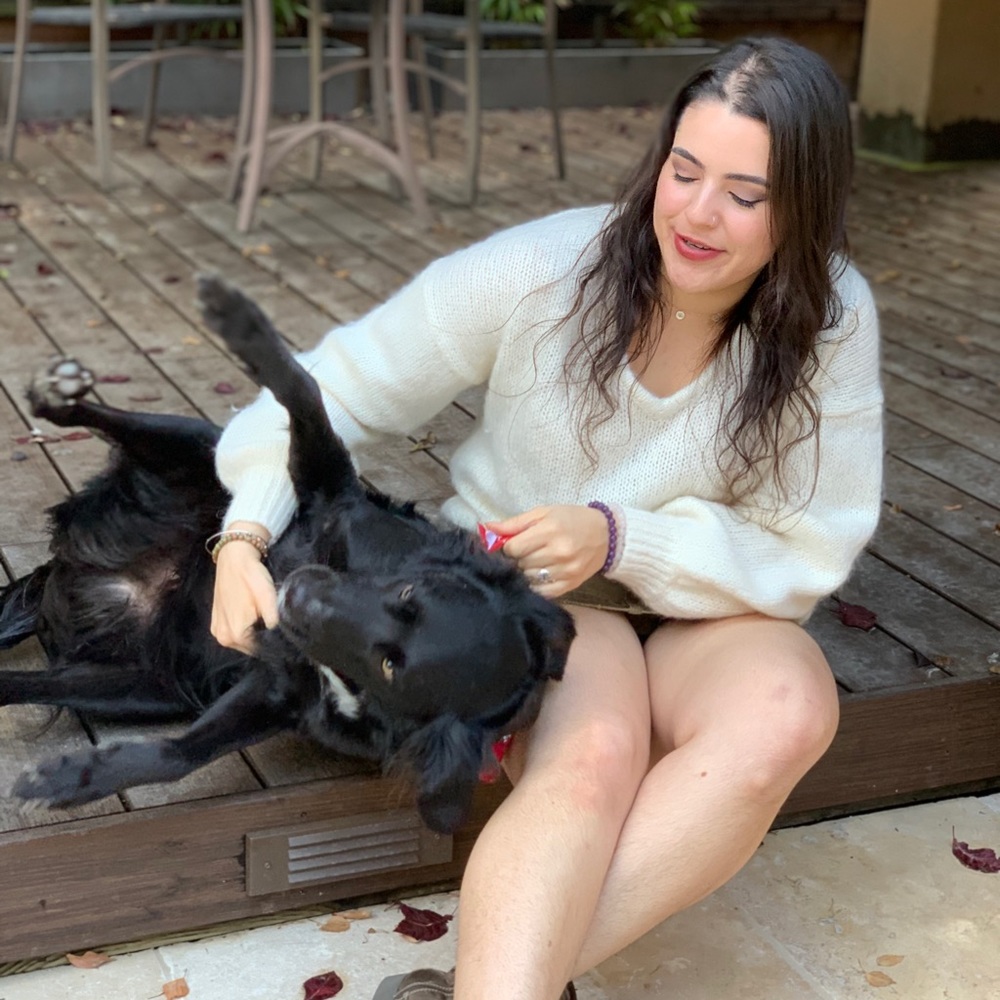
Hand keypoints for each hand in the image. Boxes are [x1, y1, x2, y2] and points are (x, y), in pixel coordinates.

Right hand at [210, 521, 277, 653]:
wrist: (233, 559)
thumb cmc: (252, 577)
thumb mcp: (269, 598)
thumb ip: (275, 622)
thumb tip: (282, 638)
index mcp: (236, 634)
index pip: (262, 650)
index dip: (275, 642)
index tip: (284, 633)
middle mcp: (223, 638)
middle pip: (252, 647)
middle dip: (264, 638)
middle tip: (273, 622)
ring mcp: (217, 632)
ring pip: (243, 642)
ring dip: (254, 633)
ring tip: (263, 617)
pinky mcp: (215, 624)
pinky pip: (234, 634)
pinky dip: (244, 628)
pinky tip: (251, 615)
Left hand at [486, 505, 609, 596]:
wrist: (607, 535)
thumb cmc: (571, 519)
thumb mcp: (543, 513)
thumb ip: (514, 523)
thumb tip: (484, 529)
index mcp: (550, 531)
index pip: (513, 548)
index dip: (508, 547)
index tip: (512, 544)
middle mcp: (558, 553)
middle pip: (520, 564)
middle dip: (516, 559)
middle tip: (523, 553)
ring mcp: (565, 571)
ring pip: (528, 578)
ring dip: (524, 572)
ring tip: (532, 562)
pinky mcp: (570, 585)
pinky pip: (542, 591)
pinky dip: (535, 585)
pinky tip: (538, 575)